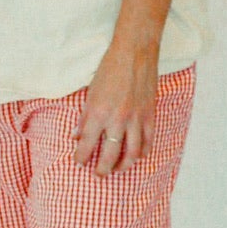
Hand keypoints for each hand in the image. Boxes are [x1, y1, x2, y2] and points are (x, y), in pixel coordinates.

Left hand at [75, 36, 158, 173]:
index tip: (79, 162)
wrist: (135, 53)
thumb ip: (84, 117)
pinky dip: (142, 153)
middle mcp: (117, 120)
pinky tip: (136, 156)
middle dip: (102, 169)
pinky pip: (148, 142)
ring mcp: (136, 119)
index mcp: (98, 113)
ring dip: (123, 166)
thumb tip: (76, 136)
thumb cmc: (110, 69)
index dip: (81, 157)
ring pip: (131, 154)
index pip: (86, 144)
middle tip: (98, 174)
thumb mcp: (90, 92)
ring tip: (117, 170)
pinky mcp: (150, 116)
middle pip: (109, 155)